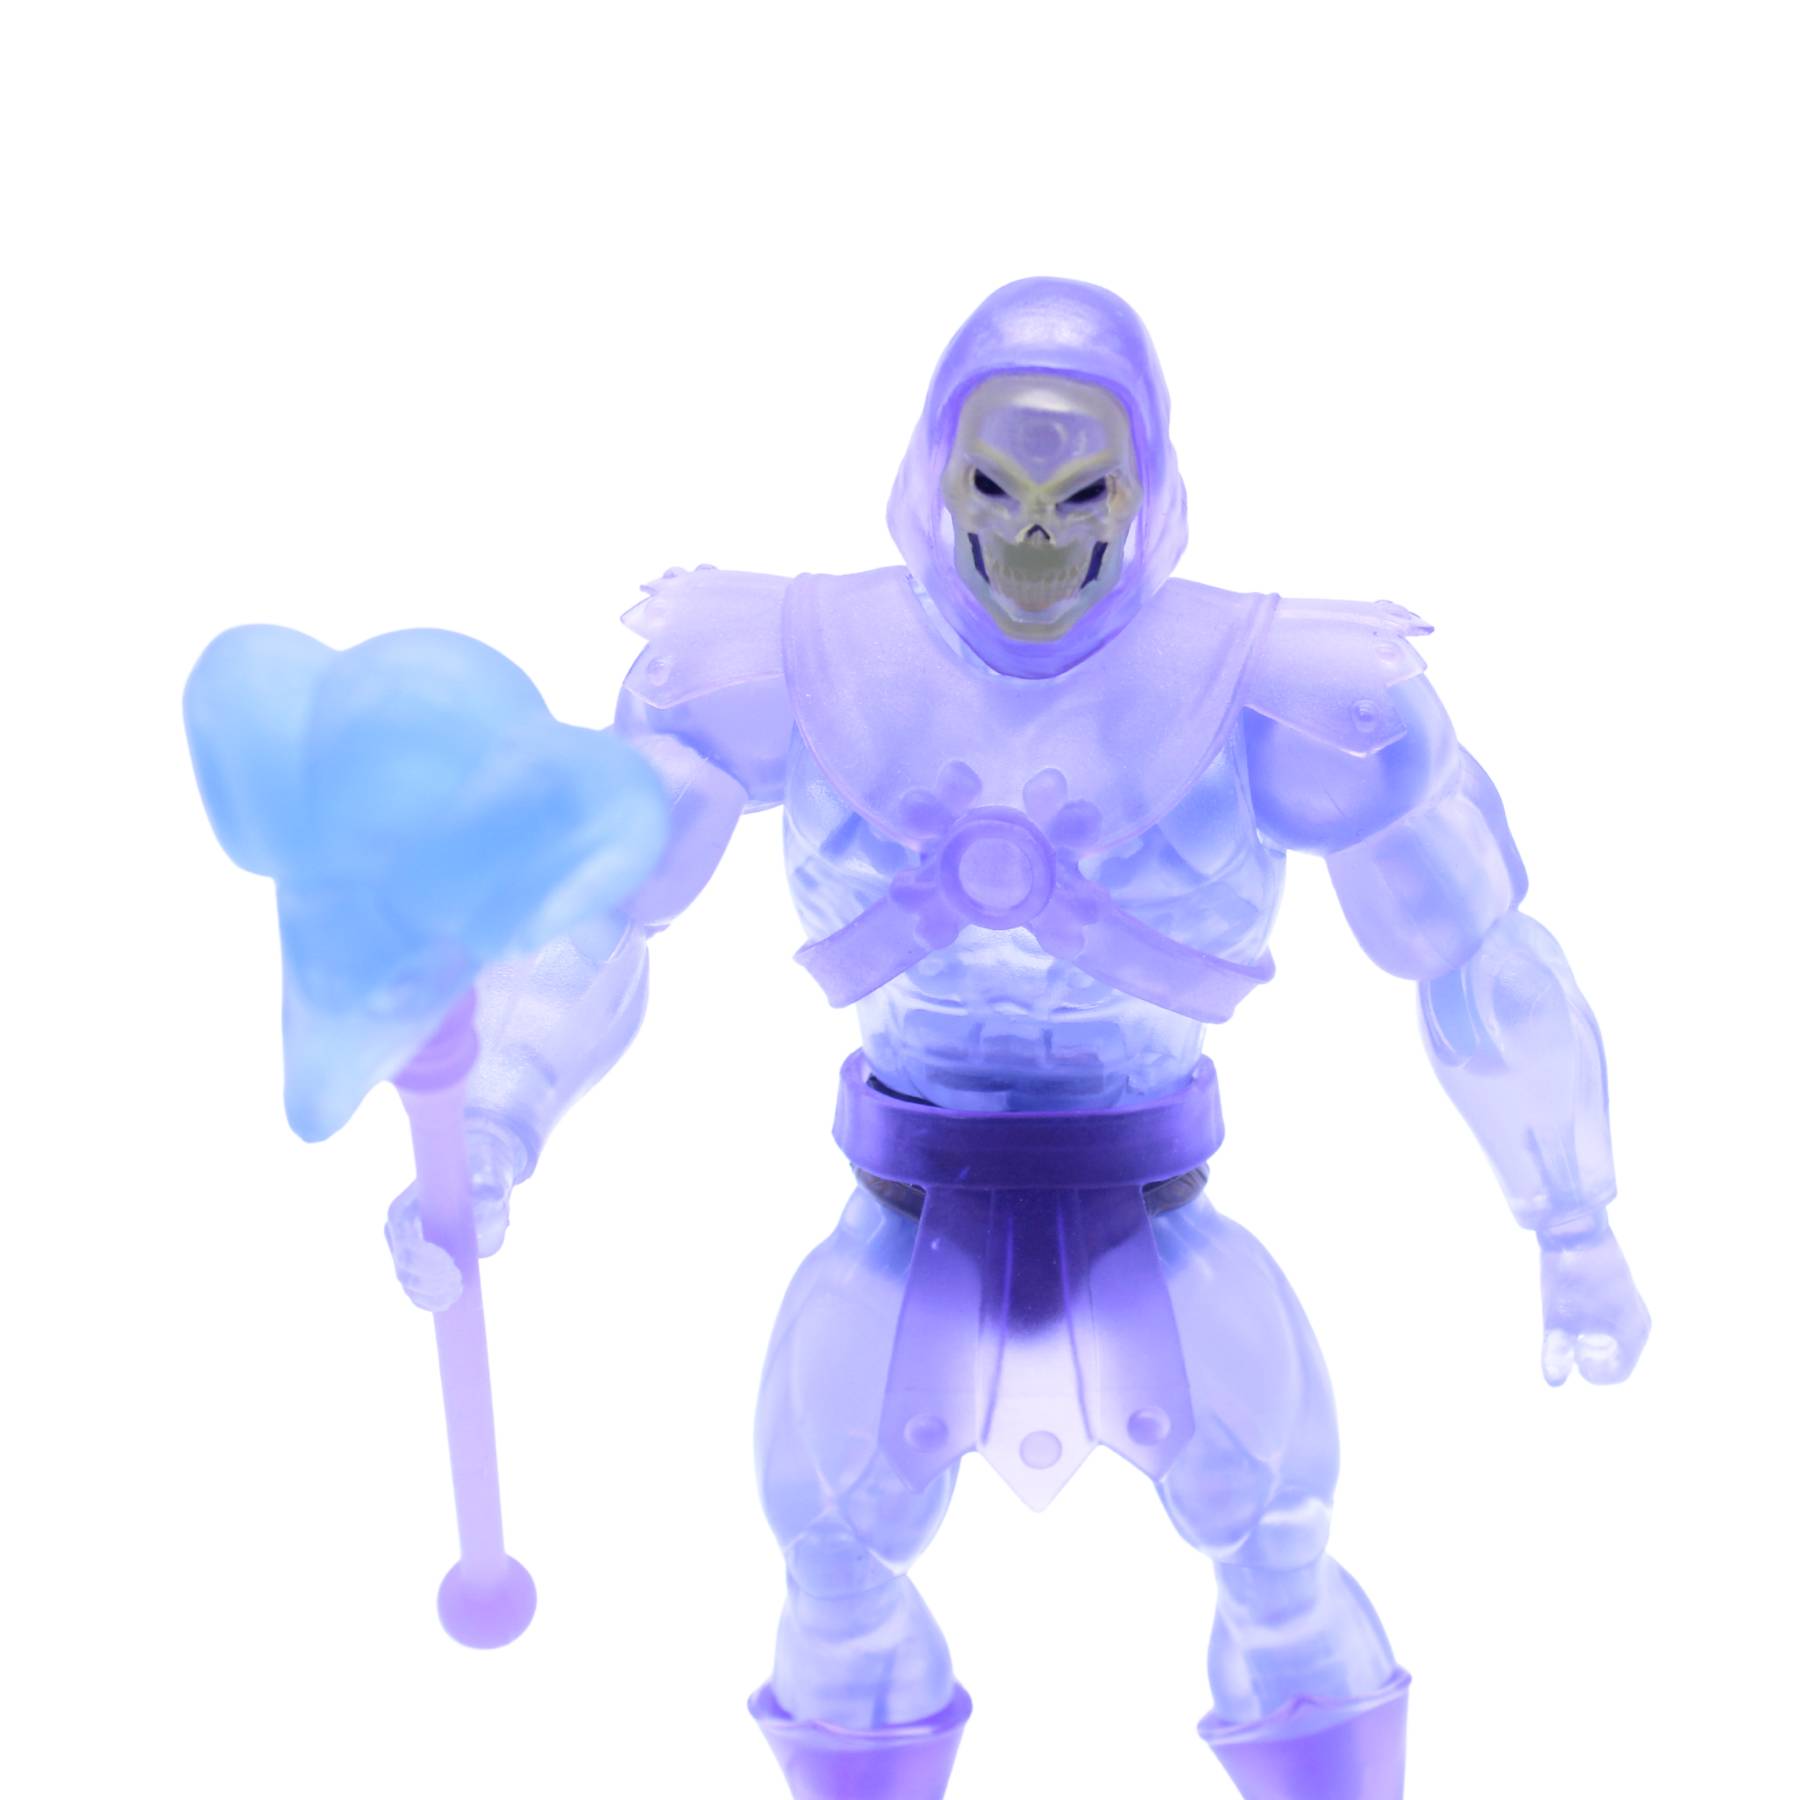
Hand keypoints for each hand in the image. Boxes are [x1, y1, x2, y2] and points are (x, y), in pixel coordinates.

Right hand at [382, 1127, 518, 1312]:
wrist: (481, 1176)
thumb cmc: (483, 1172)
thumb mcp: (490, 1176)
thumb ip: (490, 1192)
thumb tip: (488, 1211)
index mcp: (405, 1206)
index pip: (404, 1239)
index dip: (424, 1258)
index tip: (451, 1266)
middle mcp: (398, 1228)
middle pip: (404, 1265)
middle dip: (429, 1281)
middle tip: (459, 1282)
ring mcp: (404, 1248)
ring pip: (408, 1281)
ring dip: (430, 1294)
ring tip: (458, 1291)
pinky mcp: (415, 1262)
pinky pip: (415, 1289)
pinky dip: (428, 1300)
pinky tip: (448, 1302)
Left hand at [1537, 1212, 1649, 1386]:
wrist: (1575, 1228)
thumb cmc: (1569, 1272)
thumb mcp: (1557, 1315)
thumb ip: (1557, 1350)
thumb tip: (1555, 1382)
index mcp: (1634, 1331)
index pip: (1617, 1373)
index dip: (1592, 1371)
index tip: (1574, 1350)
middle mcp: (1640, 1322)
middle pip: (1617, 1361)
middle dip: (1592, 1358)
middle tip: (1571, 1339)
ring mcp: (1633, 1308)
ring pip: (1614, 1344)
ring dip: (1593, 1344)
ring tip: (1573, 1324)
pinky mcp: (1622, 1297)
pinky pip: (1612, 1328)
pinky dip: (1595, 1330)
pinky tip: (1576, 1314)